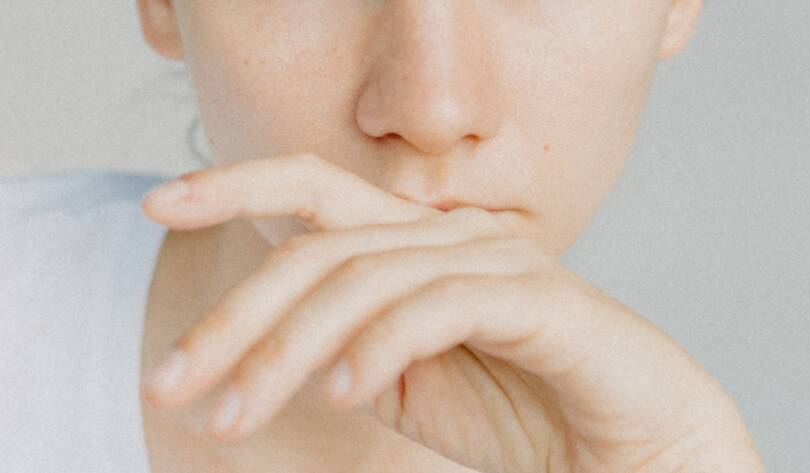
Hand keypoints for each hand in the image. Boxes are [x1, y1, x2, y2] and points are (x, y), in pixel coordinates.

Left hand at [140, 153, 764, 472]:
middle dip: (234, 314)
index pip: (315, 190)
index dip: (236, 183)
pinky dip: (376, 349)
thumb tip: (281, 354)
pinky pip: (434, 308)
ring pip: (361, 281)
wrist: (627, 444)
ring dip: (286, 352)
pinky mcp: (533, 296)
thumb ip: (352, 353)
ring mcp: (492, 258)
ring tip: (233, 417)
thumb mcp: (410, 387)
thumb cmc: (522, 410)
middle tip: (168, 382)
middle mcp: (449, 235)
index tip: (159, 201)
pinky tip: (337, 394)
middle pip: (319, 247)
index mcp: (416, 245)